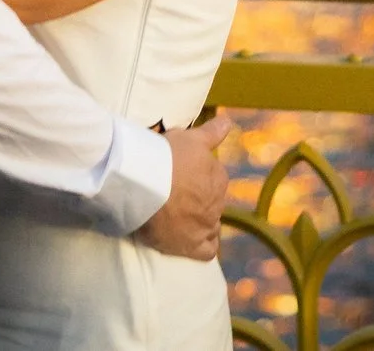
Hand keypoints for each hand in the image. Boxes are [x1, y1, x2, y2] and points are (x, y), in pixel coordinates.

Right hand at [136, 109, 235, 261]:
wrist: (143, 184)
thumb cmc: (165, 156)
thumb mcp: (190, 138)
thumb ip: (212, 132)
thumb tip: (229, 122)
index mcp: (218, 177)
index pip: (214, 178)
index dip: (197, 177)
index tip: (180, 175)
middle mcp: (218, 203)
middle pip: (211, 202)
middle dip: (198, 199)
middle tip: (174, 194)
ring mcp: (206, 226)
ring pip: (211, 225)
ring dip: (200, 221)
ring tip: (179, 216)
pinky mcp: (193, 246)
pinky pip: (207, 250)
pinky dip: (203, 245)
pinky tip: (192, 239)